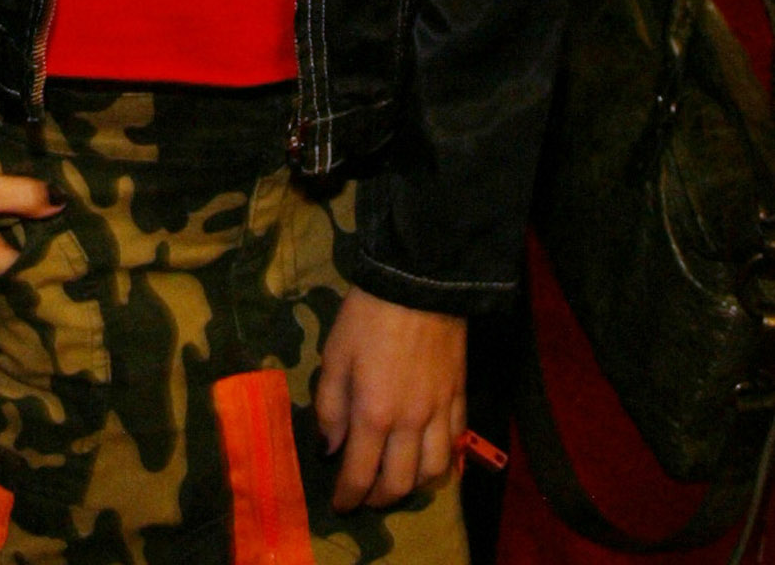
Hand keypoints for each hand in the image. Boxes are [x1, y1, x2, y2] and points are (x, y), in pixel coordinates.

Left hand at [314, 289, 465, 510]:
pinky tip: (431, 461)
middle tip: (365, 498)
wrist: (418, 284)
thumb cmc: (366, 317)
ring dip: (414, 487)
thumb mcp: (334, 355)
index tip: (339, 506)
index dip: (348, 496)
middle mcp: (410, 424)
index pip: (360, 473)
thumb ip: (329, 406)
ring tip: (397, 483)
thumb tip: (329, 449)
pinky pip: (456, 445)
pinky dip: (444, 463)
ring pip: (433, 473)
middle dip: (379, 499)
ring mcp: (440, 414)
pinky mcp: (460, 400)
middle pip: (400, 483)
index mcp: (373, 414)